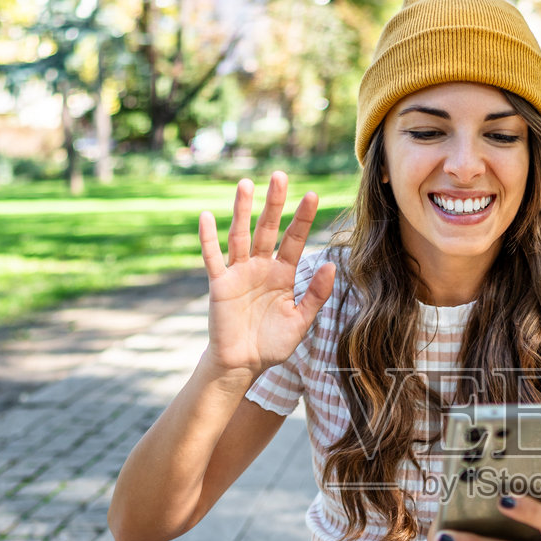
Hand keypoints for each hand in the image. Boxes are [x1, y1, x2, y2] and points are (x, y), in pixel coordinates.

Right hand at [198, 171, 335, 380]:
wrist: (243, 364)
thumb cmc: (272, 344)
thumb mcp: (301, 321)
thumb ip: (316, 295)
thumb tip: (332, 266)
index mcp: (283, 274)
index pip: (295, 240)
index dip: (303, 219)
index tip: (313, 195)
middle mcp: (261, 267)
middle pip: (267, 229)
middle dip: (274, 203)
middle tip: (280, 176)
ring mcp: (239, 273)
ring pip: (240, 235)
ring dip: (242, 211)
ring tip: (246, 184)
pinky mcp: (220, 284)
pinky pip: (213, 258)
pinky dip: (209, 238)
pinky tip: (207, 216)